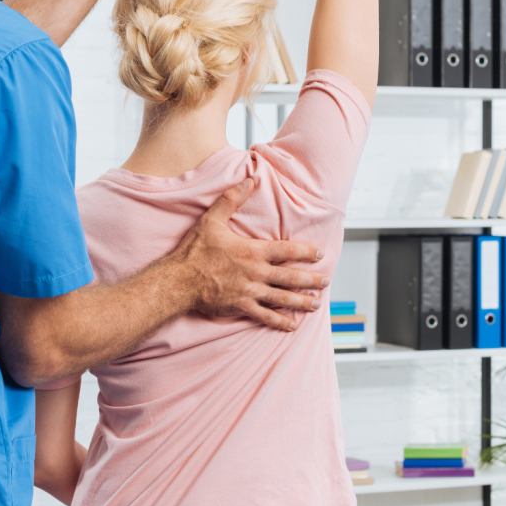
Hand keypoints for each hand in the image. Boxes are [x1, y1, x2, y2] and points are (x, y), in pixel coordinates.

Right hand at [170, 178, 329, 330]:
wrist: (179, 280)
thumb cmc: (195, 250)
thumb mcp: (212, 220)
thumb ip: (232, 199)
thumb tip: (249, 180)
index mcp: (253, 251)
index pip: (287, 250)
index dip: (306, 251)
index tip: (319, 253)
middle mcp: (256, 272)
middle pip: (291, 277)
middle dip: (311, 279)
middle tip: (326, 281)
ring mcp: (250, 291)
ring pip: (283, 298)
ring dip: (302, 301)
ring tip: (316, 303)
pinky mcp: (241, 306)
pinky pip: (265, 316)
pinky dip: (280, 321)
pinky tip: (292, 325)